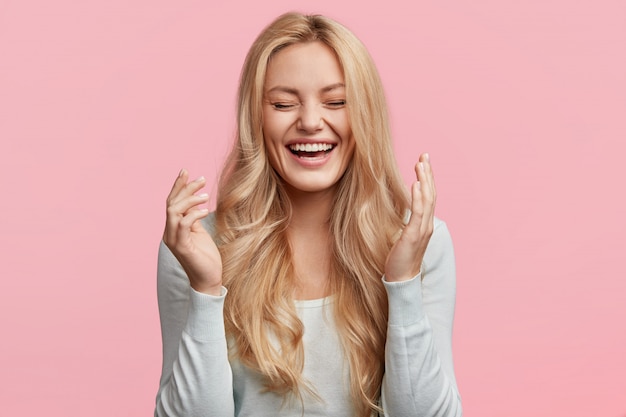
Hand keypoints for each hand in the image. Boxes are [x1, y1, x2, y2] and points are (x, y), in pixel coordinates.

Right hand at [163, 169, 222, 294]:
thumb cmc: (205, 257)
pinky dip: (194, 214)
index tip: (186, 171)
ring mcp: (174, 240)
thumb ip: (193, 219)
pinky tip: (206, 210)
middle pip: (171, 204)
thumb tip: (194, 203)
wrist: (208, 280)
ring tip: (206, 195)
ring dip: (190, 200)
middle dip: (184, 188)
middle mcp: (169, 233)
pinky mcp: (182, 247)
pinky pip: (183, 225)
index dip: (178, 186)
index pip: (172, 203)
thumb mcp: (199, 233)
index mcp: (173, 228)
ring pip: (174, 212)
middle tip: (201, 179)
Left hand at [384, 153, 435, 281]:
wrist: (401, 278)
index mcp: (424, 223)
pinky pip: (418, 213)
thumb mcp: (402, 235)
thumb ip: (404, 222)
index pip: (428, 196)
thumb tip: (397, 209)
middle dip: (428, 173)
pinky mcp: (414, 235)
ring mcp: (422, 229)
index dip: (427, 178)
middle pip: (431, 194)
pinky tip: (415, 184)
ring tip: (420, 163)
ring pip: (427, 200)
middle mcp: (427, 224)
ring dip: (424, 180)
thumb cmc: (400, 258)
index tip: (423, 162)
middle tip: (424, 155)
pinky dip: (418, 197)